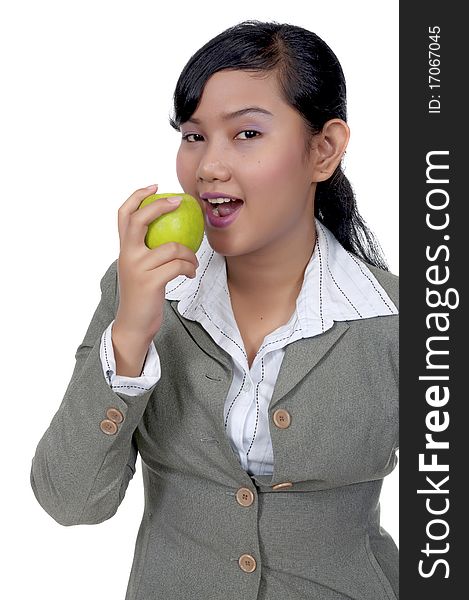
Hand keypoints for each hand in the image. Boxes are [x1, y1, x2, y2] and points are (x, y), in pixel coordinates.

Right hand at [114, 184, 198, 342]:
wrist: (134, 324)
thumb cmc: (142, 295)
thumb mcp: (139, 269)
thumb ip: (146, 251)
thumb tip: (171, 231)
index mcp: (124, 249)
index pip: (124, 215)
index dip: (138, 196)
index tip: (155, 186)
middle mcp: (127, 255)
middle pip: (139, 219)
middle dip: (160, 205)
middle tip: (179, 202)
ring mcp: (138, 268)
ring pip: (172, 248)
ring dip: (189, 254)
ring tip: (193, 263)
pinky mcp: (151, 282)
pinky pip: (178, 266)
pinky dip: (189, 268)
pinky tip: (189, 273)